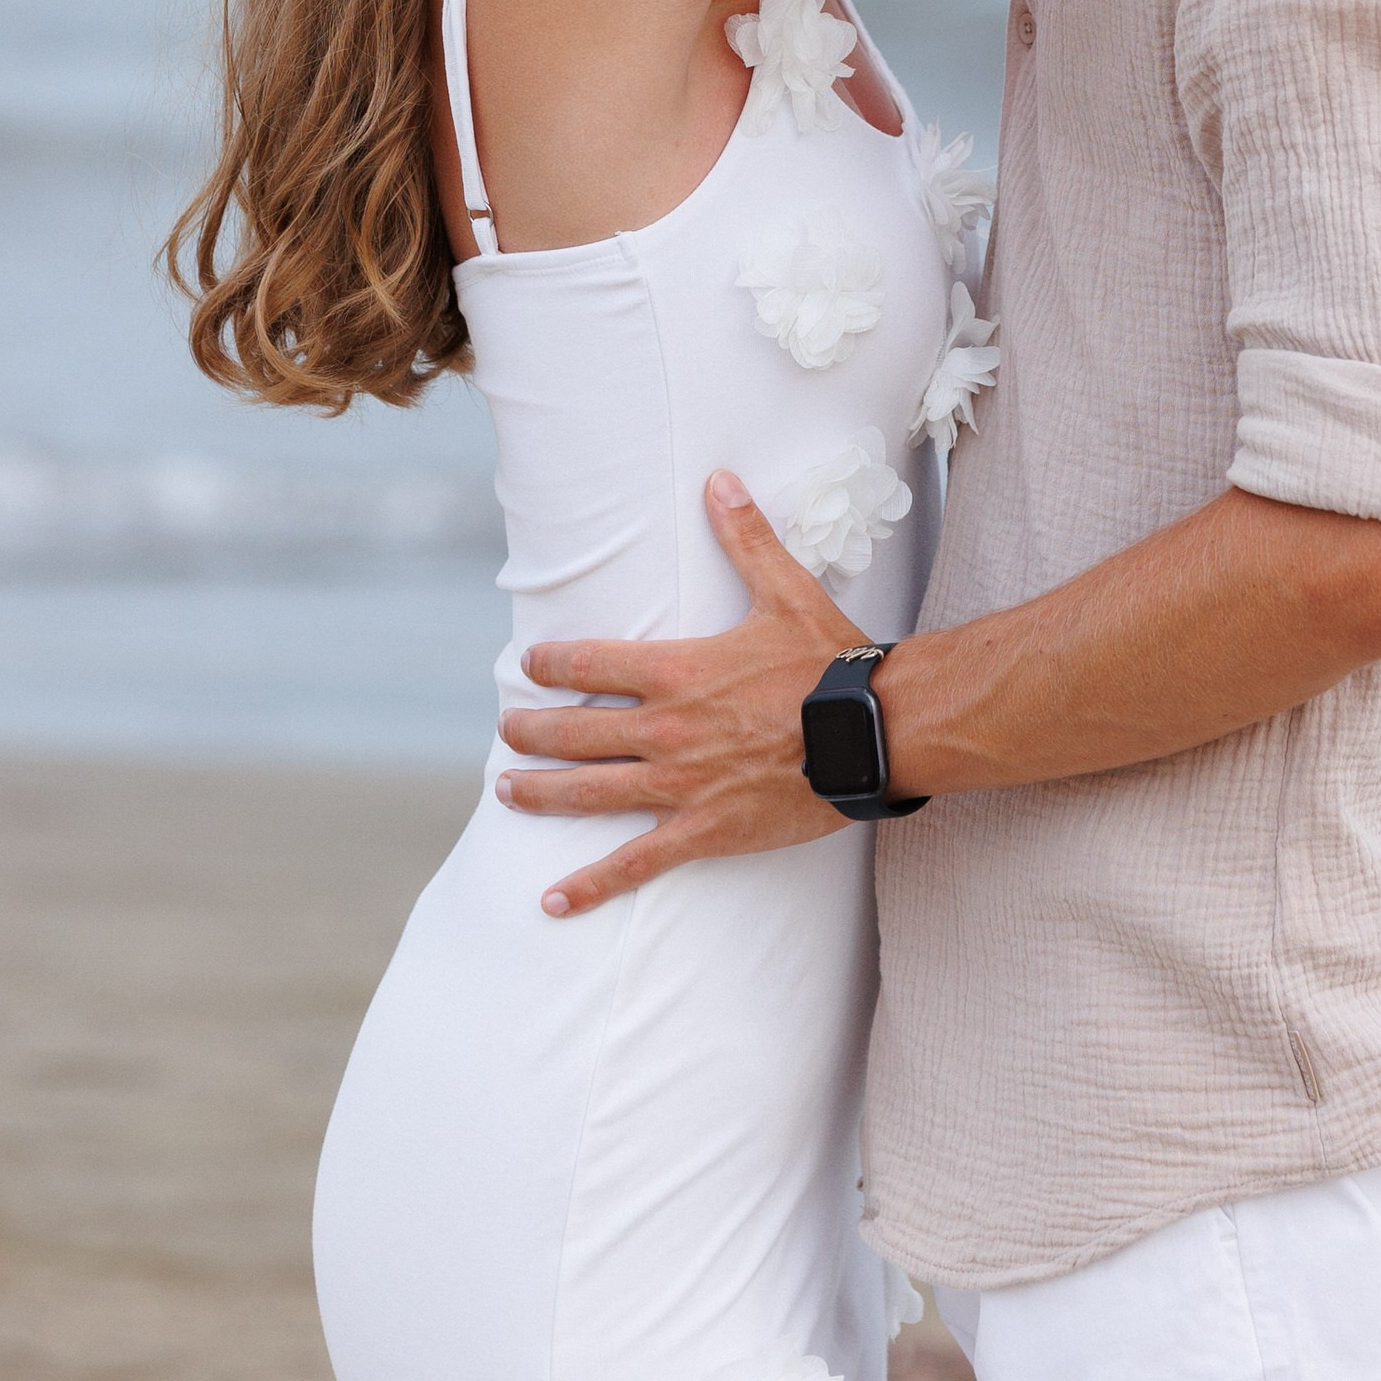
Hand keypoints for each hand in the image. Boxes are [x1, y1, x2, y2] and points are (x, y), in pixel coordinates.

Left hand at [494, 472, 851, 914]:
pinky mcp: (703, 830)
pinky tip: (554, 900)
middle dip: (533, 731)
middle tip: (507, 731)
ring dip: (541, 793)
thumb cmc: (831, 662)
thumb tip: (719, 480)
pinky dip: (591, 884)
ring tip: (505, 790)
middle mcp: (666, 729)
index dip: (552, 666)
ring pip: (589, 792)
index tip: (529, 668)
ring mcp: (679, 784)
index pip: (591, 665)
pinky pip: (636, 862)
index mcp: (677, 671)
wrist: (874, 732)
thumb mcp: (785, 591)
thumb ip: (745, 536)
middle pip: (576, 731)